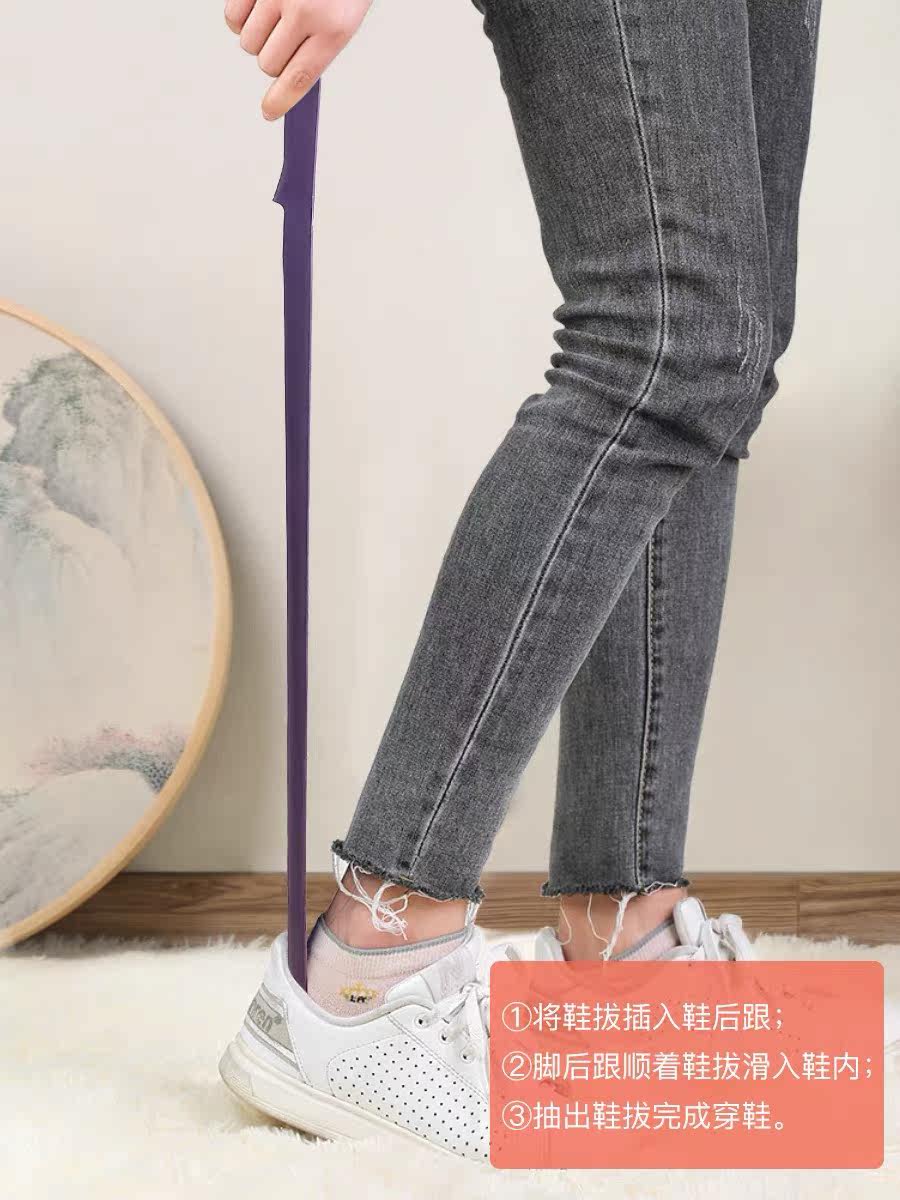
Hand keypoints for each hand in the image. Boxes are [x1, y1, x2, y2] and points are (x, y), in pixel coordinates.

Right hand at [225, 0, 372, 119]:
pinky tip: (258, 5)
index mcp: (334, 27)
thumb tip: (288, 79)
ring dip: (255, 36)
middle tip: (285, 40)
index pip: (298, 79)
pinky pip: (232, 15)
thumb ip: (320, 45)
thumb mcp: (344, 14)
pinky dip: (239, 17)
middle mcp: (304, 11)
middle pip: (267, 63)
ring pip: (246, 41)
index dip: (280, 101)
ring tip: (274, 16)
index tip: (269, 111)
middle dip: (272, 58)